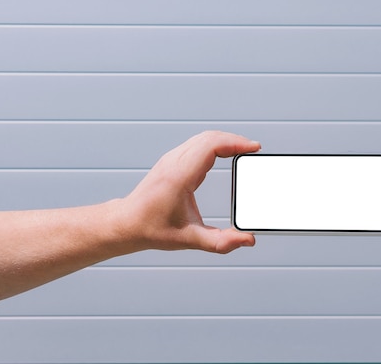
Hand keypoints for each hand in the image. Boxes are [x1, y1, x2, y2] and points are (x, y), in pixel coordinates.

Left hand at [120, 131, 260, 253]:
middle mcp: (174, 162)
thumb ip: (221, 242)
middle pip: (210, 137)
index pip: (211, 146)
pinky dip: (215, 143)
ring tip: (243, 150)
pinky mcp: (172, 161)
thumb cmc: (152, 229)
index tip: (253, 148)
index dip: (235, 143)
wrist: (126, 224)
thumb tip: (247, 239)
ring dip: (226, 140)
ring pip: (203, 137)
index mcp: (179, 176)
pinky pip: (197, 143)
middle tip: (253, 150)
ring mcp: (171, 159)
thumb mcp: (189, 240)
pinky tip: (225, 152)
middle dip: (236, 140)